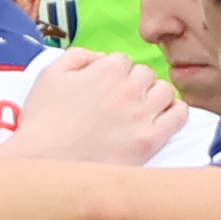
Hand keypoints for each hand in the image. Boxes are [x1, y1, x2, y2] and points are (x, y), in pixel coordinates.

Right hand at [19, 53, 186, 170]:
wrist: (43, 164)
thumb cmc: (42, 122)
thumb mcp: (49, 74)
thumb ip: (78, 56)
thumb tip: (100, 57)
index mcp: (107, 69)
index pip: (122, 60)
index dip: (112, 73)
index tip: (104, 88)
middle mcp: (129, 88)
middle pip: (145, 74)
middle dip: (133, 84)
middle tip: (117, 102)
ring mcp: (142, 115)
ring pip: (165, 91)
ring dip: (154, 96)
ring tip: (139, 110)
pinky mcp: (150, 141)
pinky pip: (179, 116)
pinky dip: (174, 112)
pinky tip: (161, 118)